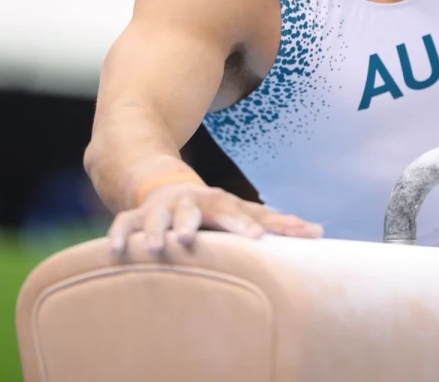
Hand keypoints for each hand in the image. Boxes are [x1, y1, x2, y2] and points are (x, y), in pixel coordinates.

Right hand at [107, 182, 322, 254]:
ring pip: (158, 218)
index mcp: (220, 202)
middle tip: (196, 237)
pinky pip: (123, 225)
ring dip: (157, 230)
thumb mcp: (242, 212)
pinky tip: (118, 253)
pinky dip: (119, 237)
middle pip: (196, 211)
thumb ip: (276, 223)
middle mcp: (191, 202)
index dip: (245, 225)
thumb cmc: (214, 209)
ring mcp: (161, 208)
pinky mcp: (135, 217)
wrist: (164, 184)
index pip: (237, 212)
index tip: (259, 239)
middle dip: (197, 222)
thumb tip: (319, 232)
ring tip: (158, 246)